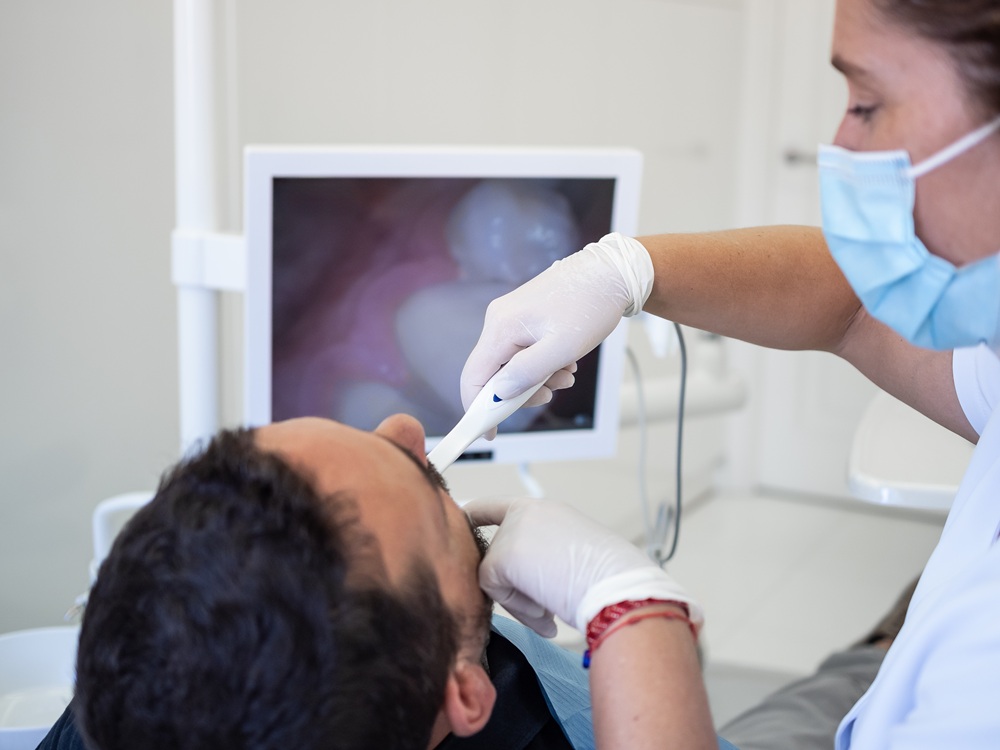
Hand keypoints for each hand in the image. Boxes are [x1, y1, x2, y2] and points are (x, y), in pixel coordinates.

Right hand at [460, 234, 653, 414]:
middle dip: (521, 391)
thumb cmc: (590, 304)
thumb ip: (527, 373)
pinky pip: (522, 352)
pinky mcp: (523, 318)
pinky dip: (542, 364)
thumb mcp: (562, 347)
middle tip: (552, 394)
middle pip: (493, 373)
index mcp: (501, 327)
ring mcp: (510, 318)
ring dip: (538, 378)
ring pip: (511, 364)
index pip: (474, 376)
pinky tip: (565, 359)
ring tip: (568, 372)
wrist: (611, 273)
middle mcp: (499, 320)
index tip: (489, 432)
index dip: (477, 409)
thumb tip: (498, 394)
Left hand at [465, 497, 701, 637]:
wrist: (618, 586)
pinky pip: (494, 590)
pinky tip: (546, 611)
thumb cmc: (609, 579)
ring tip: (553, 606)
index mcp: (547, 512)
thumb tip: (518, 584)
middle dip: (516, 586)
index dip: (479, 513)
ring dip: (522, 600)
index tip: (463, 513)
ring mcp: (513, 531)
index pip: (501, 507)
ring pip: (495, 575)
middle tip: (547, 604)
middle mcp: (527, 513)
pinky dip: (518, 607)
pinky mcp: (502, 555)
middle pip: (496, 554)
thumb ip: (540, 558)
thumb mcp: (572, 557)